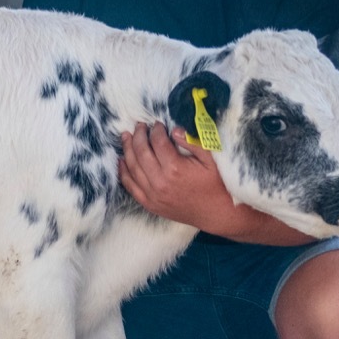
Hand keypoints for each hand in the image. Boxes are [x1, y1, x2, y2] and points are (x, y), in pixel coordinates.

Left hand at [117, 121, 233, 230]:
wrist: (216, 214)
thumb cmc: (216, 185)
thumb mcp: (210, 160)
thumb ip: (192, 143)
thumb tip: (174, 130)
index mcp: (175, 168)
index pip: (157, 142)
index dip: (155, 130)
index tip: (157, 124)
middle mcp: (160, 181)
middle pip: (140, 152)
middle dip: (138, 136)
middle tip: (138, 126)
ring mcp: (152, 195)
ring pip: (132, 167)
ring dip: (127, 149)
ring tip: (126, 137)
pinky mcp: (149, 204)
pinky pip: (130, 186)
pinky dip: (123, 172)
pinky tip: (121, 161)